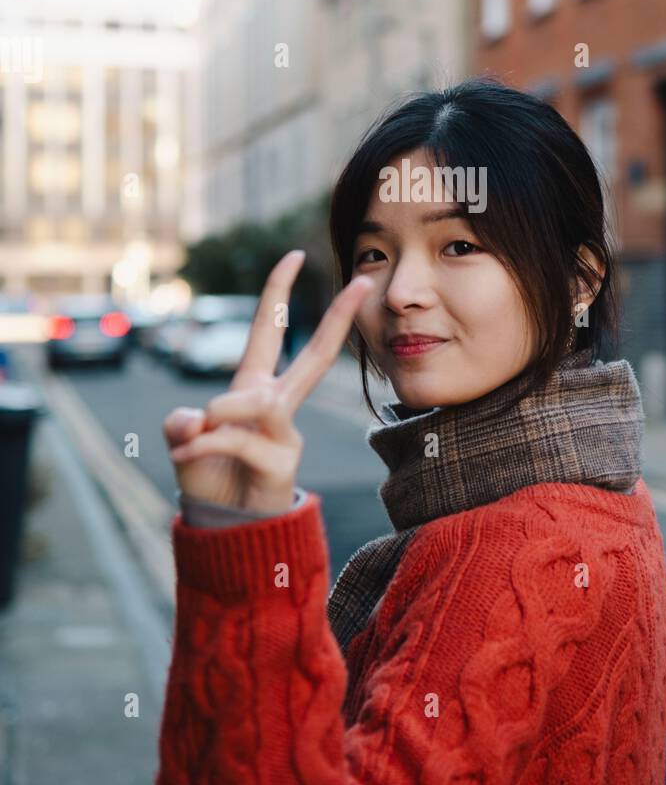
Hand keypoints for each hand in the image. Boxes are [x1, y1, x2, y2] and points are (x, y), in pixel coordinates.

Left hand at [162, 250, 373, 515]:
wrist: (222, 529)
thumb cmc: (207, 477)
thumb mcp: (183, 440)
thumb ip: (182, 422)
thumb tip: (199, 419)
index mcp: (255, 386)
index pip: (271, 331)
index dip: (279, 292)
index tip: (294, 254)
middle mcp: (276, 404)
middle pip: (316, 356)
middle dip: (339, 318)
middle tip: (364, 281)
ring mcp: (285, 434)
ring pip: (262, 402)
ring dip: (223, 410)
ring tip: (198, 429)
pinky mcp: (281, 463)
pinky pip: (238, 439)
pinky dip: (203, 445)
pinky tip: (182, 459)